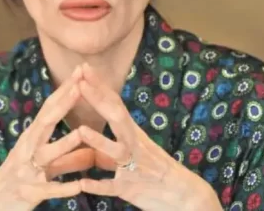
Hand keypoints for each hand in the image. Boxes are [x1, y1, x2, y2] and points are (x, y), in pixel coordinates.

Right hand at [0, 67, 85, 210]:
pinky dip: (63, 187)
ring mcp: (27, 171)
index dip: (64, 92)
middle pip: (46, 123)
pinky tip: (78, 186)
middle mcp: (27, 150)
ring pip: (47, 155)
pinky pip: (48, 190)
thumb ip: (67, 157)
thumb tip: (92, 150)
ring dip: (64, 145)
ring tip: (81, 134)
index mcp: (31, 139)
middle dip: (63, 104)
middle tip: (79, 85)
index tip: (79, 73)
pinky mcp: (29, 193)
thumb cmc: (19, 180)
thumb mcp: (43, 165)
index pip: (49, 110)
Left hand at [75, 63, 221, 210]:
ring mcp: (133, 166)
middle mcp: (134, 145)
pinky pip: (113, 187)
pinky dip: (99, 185)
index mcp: (133, 133)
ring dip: (98, 141)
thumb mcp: (136, 148)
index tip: (84, 68)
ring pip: (116, 151)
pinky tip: (83, 183)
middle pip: (116, 117)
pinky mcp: (131, 189)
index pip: (115, 103)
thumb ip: (114, 138)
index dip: (99, 86)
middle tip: (80, 82)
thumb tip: (90, 131)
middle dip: (97, 100)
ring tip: (80, 130)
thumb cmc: (156, 169)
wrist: (184, 194)